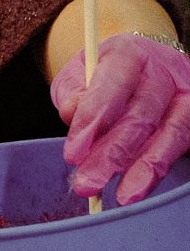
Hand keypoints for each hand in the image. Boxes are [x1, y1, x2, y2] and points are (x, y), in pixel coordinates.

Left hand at [51, 32, 189, 202]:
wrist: (143, 62)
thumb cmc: (104, 73)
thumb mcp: (79, 73)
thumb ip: (72, 92)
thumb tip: (71, 113)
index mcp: (130, 53)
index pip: (113, 86)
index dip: (92, 121)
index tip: (72, 155)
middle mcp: (165, 70)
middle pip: (141, 116)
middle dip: (112, 155)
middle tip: (88, 184)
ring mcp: (187, 91)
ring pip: (171, 133)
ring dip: (144, 168)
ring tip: (123, 197)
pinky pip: (181, 143)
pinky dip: (158, 167)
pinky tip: (140, 186)